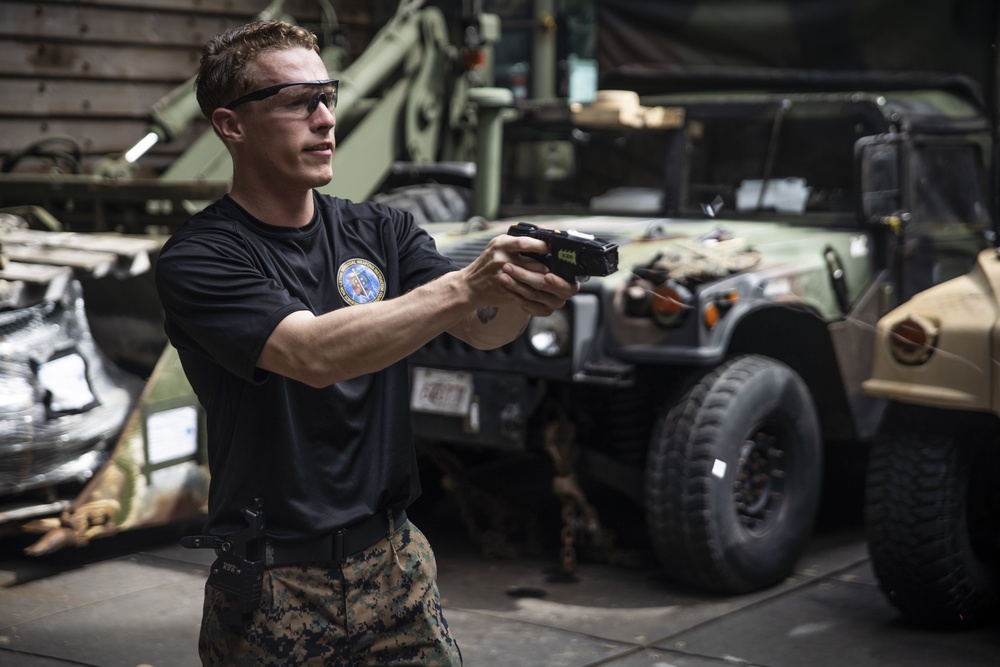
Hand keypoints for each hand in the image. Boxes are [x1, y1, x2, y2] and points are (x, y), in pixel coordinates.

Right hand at [460, 232, 579, 315]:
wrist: (469, 285)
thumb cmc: (487, 264)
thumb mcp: (499, 246)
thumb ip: (520, 239)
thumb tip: (544, 229)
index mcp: (501, 244)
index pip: (524, 242)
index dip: (541, 245)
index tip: (553, 247)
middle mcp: (500, 258)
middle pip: (532, 263)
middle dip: (548, 267)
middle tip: (559, 267)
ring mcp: (502, 275)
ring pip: (532, 279)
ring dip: (545, 281)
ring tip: (554, 279)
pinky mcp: (505, 290)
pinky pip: (525, 292)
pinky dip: (537, 292)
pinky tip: (545, 291)